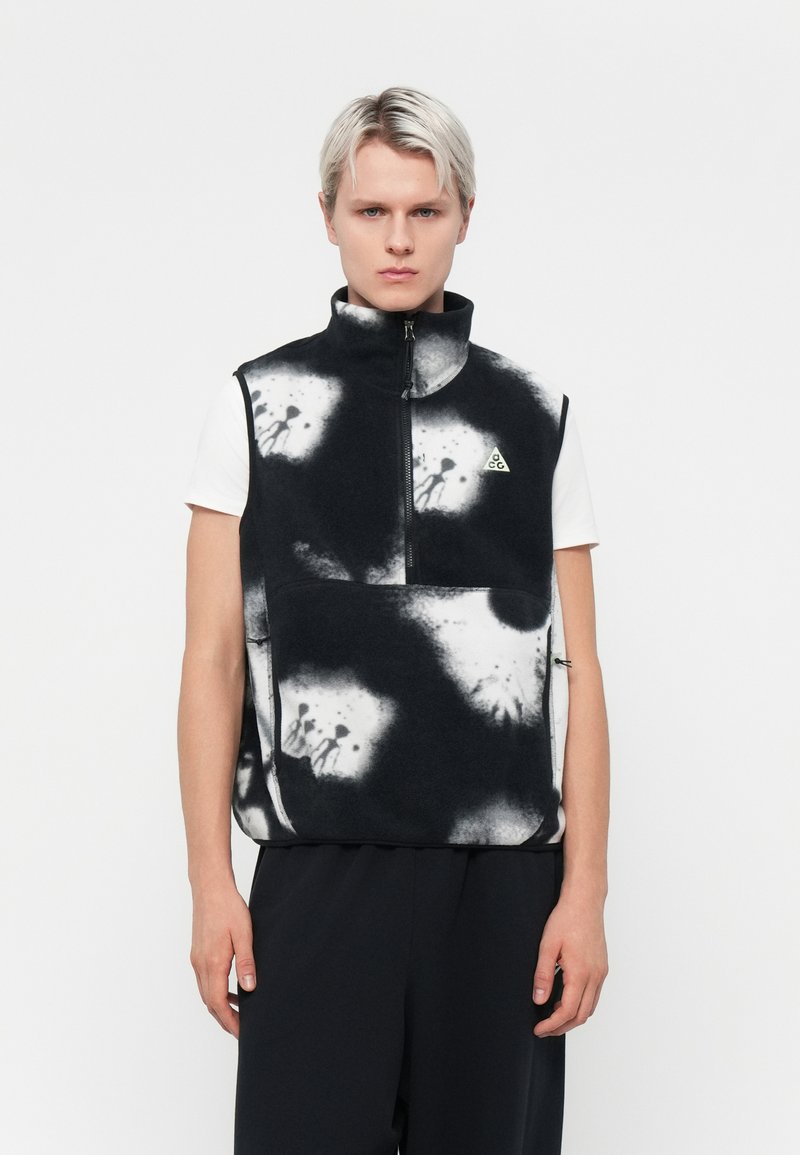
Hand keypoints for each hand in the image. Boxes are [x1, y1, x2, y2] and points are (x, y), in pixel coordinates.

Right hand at [189, 881, 256, 1038]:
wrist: (210, 888)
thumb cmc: (228, 908)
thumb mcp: (244, 934)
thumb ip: (246, 963)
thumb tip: (249, 989)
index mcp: (213, 963)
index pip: (219, 1003)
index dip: (230, 1021)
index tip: (242, 1033)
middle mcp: (200, 965)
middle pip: (210, 1003)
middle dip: (225, 1019)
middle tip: (241, 1030)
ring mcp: (196, 959)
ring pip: (206, 993)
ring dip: (220, 1006)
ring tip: (238, 1013)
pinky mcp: (197, 953)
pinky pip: (205, 980)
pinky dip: (216, 991)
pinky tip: (231, 988)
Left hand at [531, 889, 608, 1036]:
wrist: (585, 901)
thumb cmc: (566, 919)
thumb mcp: (547, 946)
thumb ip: (543, 975)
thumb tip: (538, 1000)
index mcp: (581, 973)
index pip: (567, 1011)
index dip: (552, 1025)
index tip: (538, 1030)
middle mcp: (595, 976)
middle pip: (581, 1015)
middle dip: (562, 1027)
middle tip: (544, 1029)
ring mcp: (601, 973)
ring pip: (590, 1008)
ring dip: (573, 1018)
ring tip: (552, 1018)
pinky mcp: (602, 968)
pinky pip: (594, 996)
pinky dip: (581, 1005)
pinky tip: (566, 1000)